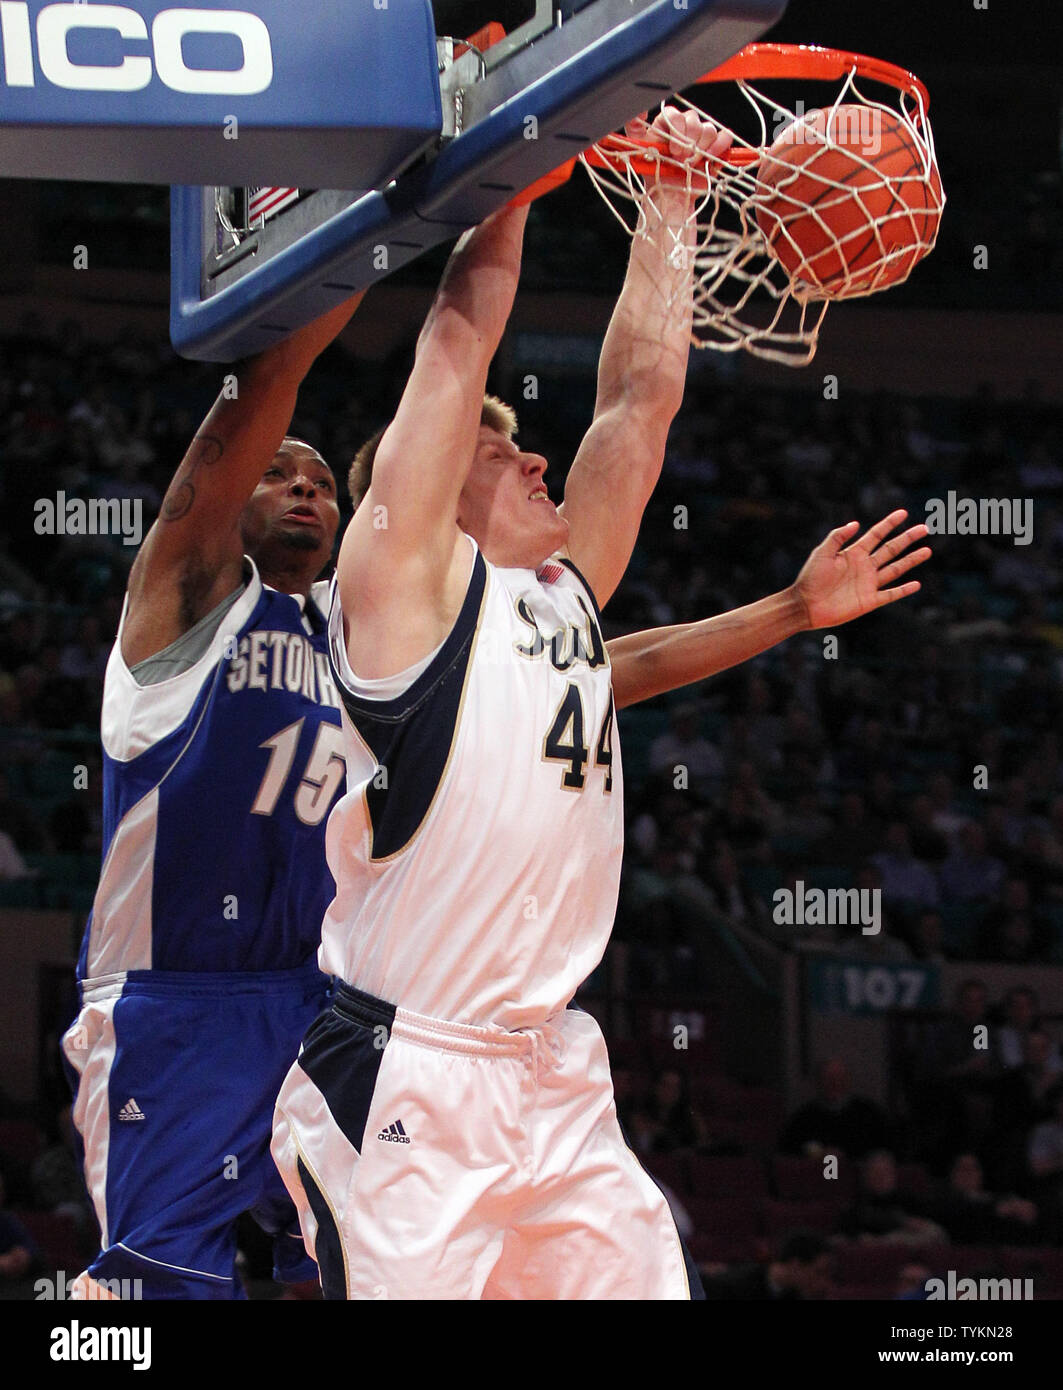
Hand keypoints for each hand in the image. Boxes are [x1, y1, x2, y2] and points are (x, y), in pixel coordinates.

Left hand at [625, 106, 732, 181]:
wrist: (670, 194)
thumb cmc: (655, 172)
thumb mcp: (638, 149)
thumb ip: (634, 126)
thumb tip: (634, 111)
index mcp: (667, 122)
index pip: (674, 114)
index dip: (676, 132)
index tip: (672, 151)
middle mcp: (685, 125)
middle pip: (693, 120)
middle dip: (688, 143)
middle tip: (681, 161)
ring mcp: (701, 135)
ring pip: (709, 129)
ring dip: (701, 149)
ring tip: (692, 163)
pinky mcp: (716, 146)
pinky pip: (725, 136)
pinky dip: (719, 147)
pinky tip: (708, 159)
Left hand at [791, 510, 930, 630]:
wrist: (805, 605)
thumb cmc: (810, 578)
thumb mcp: (822, 553)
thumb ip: (837, 537)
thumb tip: (856, 523)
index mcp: (854, 553)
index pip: (876, 535)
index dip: (889, 524)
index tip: (903, 513)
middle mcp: (864, 566)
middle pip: (891, 549)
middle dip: (907, 539)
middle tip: (924, 529)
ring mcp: (869, 583)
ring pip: (895, 569)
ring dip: (911, 560)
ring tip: (927, 551)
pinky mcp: (869, 601)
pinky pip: (890, 594)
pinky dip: (903, 590)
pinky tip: (916, 584)